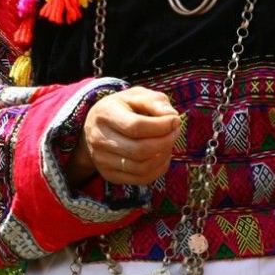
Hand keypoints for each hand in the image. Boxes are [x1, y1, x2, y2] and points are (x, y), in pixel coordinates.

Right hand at [67, 86, 181, 185]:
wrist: (98, 126)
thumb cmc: (124, 108)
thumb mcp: (138, 95)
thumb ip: (156, 102)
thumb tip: (172, 118)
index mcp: (104, 114)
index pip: (136, 127)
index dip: (161, 126)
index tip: (175, 121)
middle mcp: (98, 139)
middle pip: (139, 150)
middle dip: (165, 142)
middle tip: (175, 132)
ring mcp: (101, 160)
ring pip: (142, 167)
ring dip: (163, 156)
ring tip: (169, 142)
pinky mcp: (109, 175)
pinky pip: (141, 179)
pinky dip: (158, 168)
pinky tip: (162, 155)